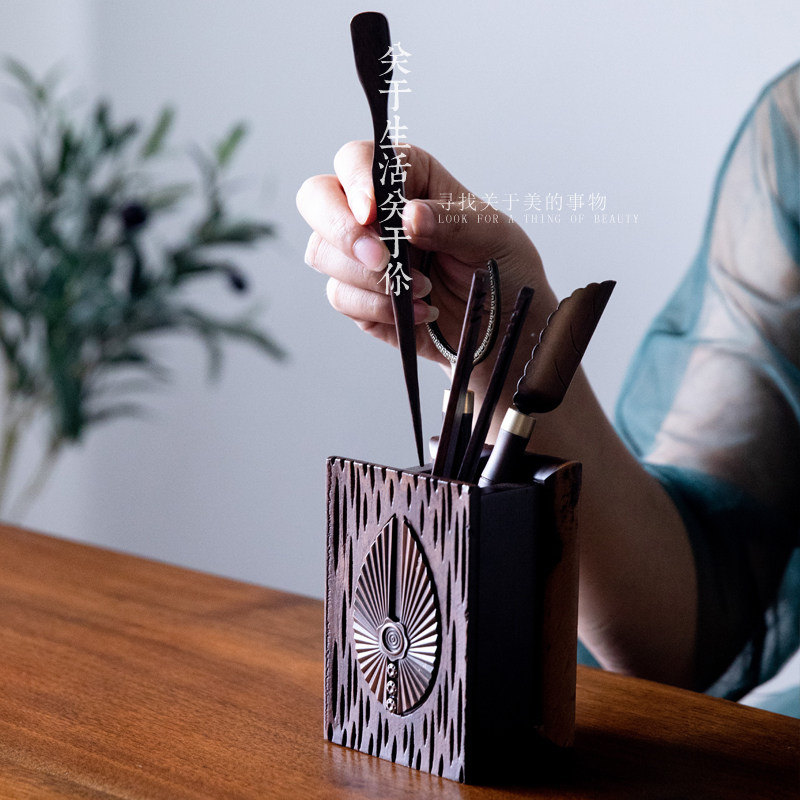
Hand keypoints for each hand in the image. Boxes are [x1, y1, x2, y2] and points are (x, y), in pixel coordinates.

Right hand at [296, 141, 556, 376]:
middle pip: (317, 199)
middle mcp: (375, 212)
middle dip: (341, 230)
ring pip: (322, 253)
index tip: (372, 212)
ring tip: (424, 291)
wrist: (502, 331)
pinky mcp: (359, 297)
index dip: (356, 180)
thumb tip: (409, 216)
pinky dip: (379, 309)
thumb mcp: (493, 237)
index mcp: (408, 178)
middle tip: (381, 259)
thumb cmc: (502, 270)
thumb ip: (452, 222)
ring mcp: (361, 256)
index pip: (358, 159)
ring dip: (369, 278)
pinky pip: (342, 297)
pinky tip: (421, 312)